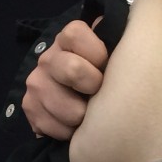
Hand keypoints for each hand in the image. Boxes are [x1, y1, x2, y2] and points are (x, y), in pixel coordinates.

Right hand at [23, 14, 107, 139]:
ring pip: (67, 107)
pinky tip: (73, 128)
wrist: (82, 113)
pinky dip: (68, 133)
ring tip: (88, 117)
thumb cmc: (104, 81)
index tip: (105, 68)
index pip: (76, 33)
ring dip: (82, 118)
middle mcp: (48, 58)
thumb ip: (116, 43)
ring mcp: (36, 82)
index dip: (96, 54)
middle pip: (72, 69)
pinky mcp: (29, 107)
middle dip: (93, 89)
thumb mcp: (112, 58)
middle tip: (98, 96)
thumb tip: (132, 29)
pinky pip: (53, 126)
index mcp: (69, 40)